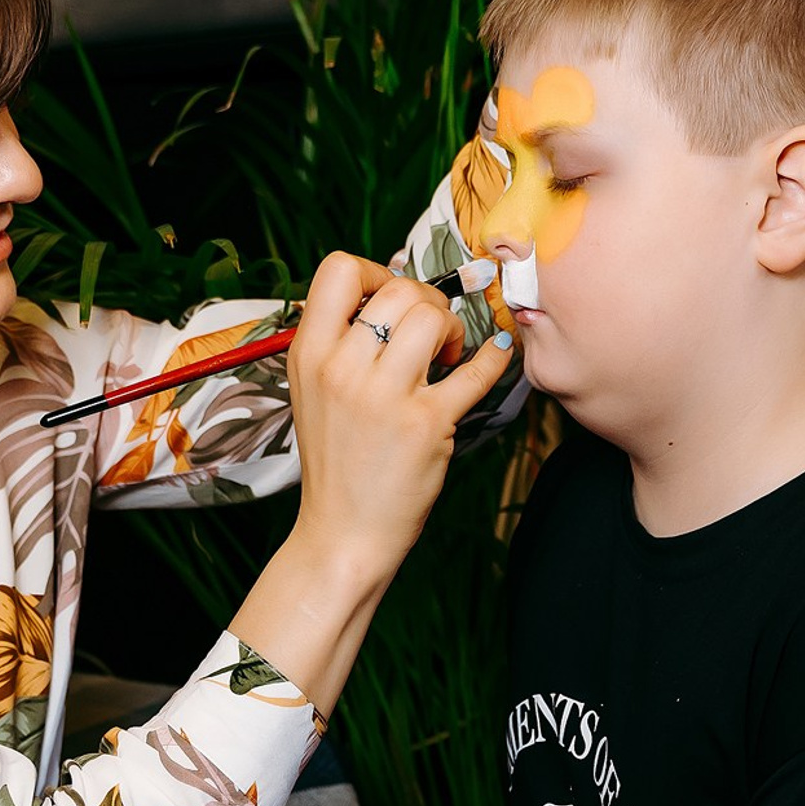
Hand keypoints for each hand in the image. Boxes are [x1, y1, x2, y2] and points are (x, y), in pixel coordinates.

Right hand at [287, 253, 512, 589]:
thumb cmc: (336, 461)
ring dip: (452, 329)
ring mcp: (383, 398)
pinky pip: (476, 369)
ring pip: (432, 317)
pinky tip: (496, 355)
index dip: (376, 271)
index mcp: (308, 356)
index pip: (338, 270)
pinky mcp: (425, 425)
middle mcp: (341, 370)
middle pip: (398, 289)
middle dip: (427, 302)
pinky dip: (495, 357)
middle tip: (432, 336)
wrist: (342, 535)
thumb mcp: (314, 393)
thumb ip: (341, 343)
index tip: (392, 297)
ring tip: (448, 358)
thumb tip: (395, 289)